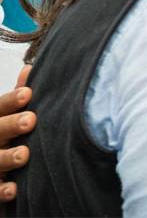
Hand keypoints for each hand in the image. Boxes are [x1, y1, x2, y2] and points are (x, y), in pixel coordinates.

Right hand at [0, 65, 34, 201]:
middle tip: (31, 120)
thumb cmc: (2, 135)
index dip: (11, 101)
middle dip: (10, 125)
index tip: (28, 93)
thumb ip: (16, 98)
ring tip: (24, 154)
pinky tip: (14, 189)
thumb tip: (29, 69)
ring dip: (7, 157)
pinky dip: (1, 190)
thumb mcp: (5, 114)